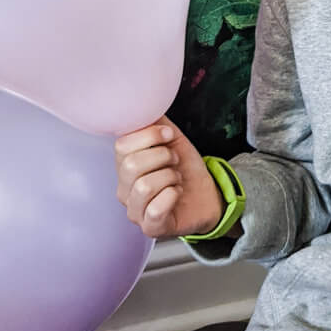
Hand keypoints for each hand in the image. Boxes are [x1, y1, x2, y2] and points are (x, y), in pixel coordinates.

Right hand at [115, 116, 224, 239]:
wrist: (208, 194)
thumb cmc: (185, 168)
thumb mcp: (172, 139)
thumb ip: (156, 122)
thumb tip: (144, 102)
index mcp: (125, 165)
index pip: (122, 145)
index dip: (150, 136)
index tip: (169, 137)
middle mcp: (124, 189)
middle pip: (131, 165)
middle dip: (163, 157)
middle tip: (174, 162)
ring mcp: (135, 211)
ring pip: (143, 186)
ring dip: (169, 177)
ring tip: (176, 179)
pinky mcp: (150, 228)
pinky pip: (155, 210)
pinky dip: (172, 196)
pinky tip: (176, 194)